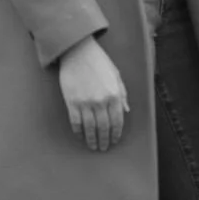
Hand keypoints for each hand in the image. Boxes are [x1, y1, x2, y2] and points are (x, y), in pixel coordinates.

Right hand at [57, 36, 128, 150]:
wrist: (78, 51)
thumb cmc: (99, 62)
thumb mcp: (116, 75)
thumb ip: (122, 94)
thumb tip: (126, 111)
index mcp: (114, 94)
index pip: (117, 121)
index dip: (116, 133)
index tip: (114, 141)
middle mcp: (101, 101)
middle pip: (104, 127)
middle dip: (104, 140)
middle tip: (103, 148)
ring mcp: (86, 102)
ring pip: (90, 128)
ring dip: (92, 139)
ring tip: (93, 146)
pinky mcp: (72, 102)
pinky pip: (76, 122)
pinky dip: (78, 131)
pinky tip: (80, 136)